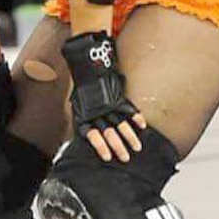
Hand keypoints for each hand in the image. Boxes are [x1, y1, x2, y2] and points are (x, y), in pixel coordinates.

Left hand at [62, 31, 146, 162]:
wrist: (88, 61)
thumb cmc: (82, 83)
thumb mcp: (76, 102)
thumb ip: (81, 118)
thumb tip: (83, 132)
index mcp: (85, 114)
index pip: (92, 134)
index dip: (100, 146)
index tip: (107, 157)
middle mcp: (97, 110)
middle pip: (108, 132)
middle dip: (118, 146)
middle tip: (125, 157)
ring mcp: (109, 103)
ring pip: (120, 123)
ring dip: (129, 136)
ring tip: (137, 147)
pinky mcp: (118, 95)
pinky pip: (128, 108)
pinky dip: (136, 117)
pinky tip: (142, 126)